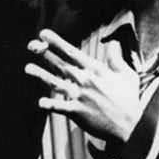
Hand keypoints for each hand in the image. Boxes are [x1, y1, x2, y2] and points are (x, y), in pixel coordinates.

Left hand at [25, 29, 140, 141]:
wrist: (131, 125)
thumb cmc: (129, 100)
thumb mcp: (128, 75)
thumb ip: (117, 59)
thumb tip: (113, 43)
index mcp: (96, 70)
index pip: (73, 53)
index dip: (57, 42)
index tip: (43, 33)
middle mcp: (86, 80)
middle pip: (61, 64)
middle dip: (45, 54)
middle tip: (31, 45)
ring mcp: (81, 96)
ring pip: (57, 83)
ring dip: (41, 75)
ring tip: (28, 68)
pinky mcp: (79, 112)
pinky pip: (61, 107)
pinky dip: (50, 105)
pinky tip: (40, 102)